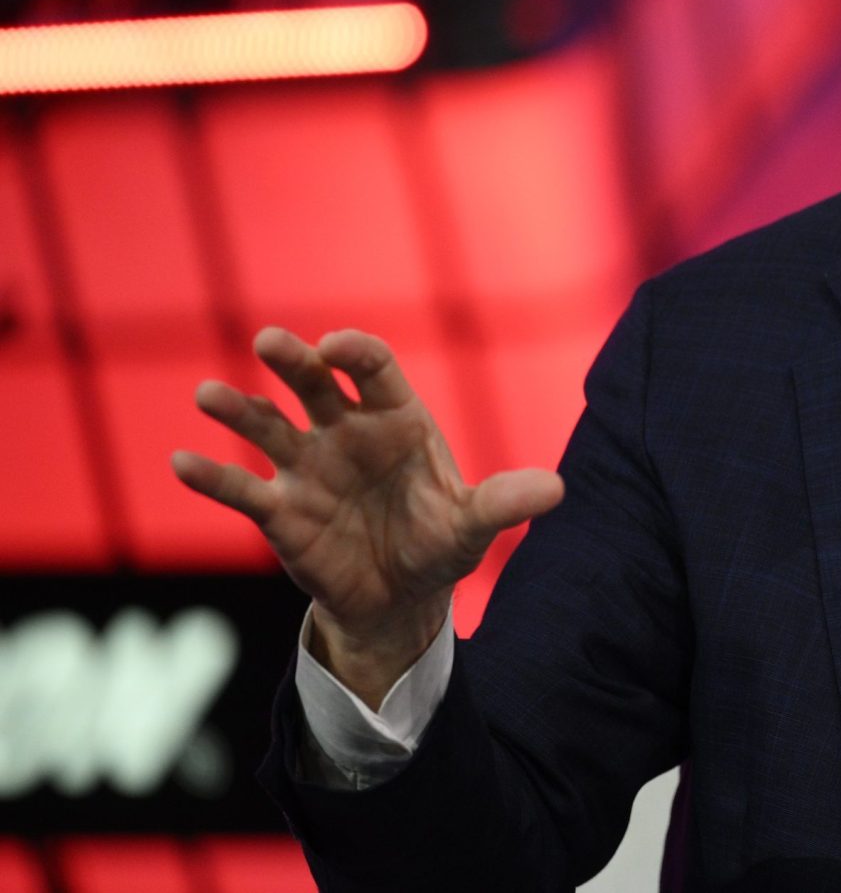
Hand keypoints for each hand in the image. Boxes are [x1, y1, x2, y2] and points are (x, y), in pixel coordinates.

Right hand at [172, 327, 563, 704]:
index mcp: (397, 421)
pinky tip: (182, 460)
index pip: (375, 370)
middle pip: (314, 384)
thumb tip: (558, 490)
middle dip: (294, 361)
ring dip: (239, 409)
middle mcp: (346, 433)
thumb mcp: (474, 528)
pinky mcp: (279, 511)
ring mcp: (308, 468)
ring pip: (267, 427)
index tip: (338, 346)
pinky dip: (211, 477)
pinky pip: (241, 489)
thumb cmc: (440, 545)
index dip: (356, 354)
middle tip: (271, 341)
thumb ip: (506, 503)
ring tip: (209, 394)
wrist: (400, 599)